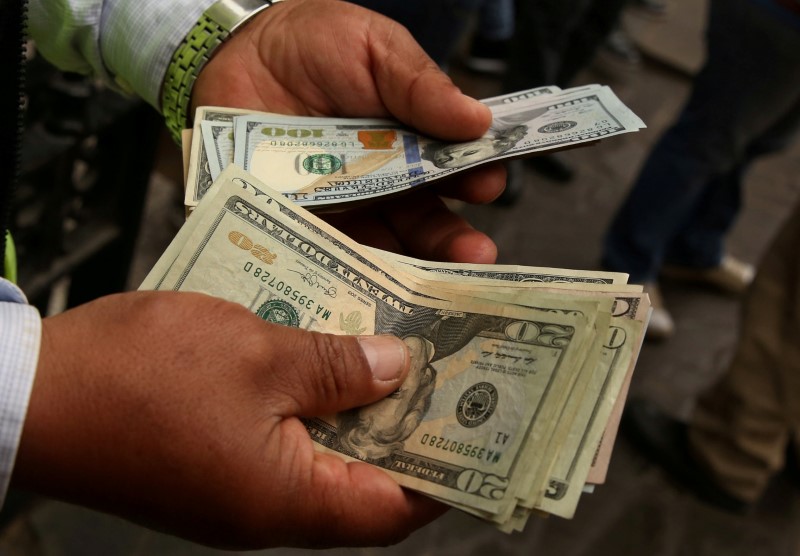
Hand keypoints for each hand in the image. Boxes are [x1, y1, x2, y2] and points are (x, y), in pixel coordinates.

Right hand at [14, 291, 445, 548]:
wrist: (35, 391)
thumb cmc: (142, 375)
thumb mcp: (256, 355)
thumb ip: (336, 365)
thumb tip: (398, 369)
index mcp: (289, 500)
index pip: (396, 506)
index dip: (445, 469)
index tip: (479, 423)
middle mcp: (270, 507)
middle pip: (366, 478)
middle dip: (409, 427)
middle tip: (447, 374)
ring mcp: (239, 486)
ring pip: (325, 454)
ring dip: (360, 407)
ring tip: (398, 352)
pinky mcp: (215, 460)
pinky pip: (285, 437)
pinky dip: (315, 401)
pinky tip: (328, 352)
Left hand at [192, 0, 501, 263]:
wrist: (235, 53)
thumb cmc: (313, 43)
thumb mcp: (375, 48)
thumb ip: (420, 83)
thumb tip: (479, 118)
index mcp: (412, 142)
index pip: (453, 169)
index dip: (474, 178)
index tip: (488, 184)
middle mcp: (384, 184)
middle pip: (425, 221)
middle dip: (453, 241)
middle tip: (477, 255)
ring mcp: (343, 211)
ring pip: (384, 249)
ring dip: (412, 271)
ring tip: (432, 288)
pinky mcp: (301, 227)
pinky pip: (328, 259)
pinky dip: (348, 279)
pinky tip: (367, 293)